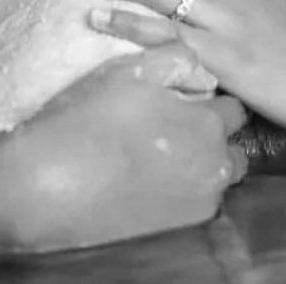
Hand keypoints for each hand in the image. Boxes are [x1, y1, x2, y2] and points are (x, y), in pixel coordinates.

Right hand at [10, 41, 248, 250]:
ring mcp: (200, 201)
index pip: (232, 108)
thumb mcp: (132, 69)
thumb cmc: (92, 117)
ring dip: (199, 162)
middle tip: (170, 125)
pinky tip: (147, 176)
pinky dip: (181, 188)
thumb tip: (200, 67)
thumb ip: (176, 58)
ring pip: (214, 175)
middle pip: (229, 146)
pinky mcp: (180, 227)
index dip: (208, 99)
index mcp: (209, 124)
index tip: (183, 98)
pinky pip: (194, 200)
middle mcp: (216, 166)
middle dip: (210, 134)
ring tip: (156, 151)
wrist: (53, 182)